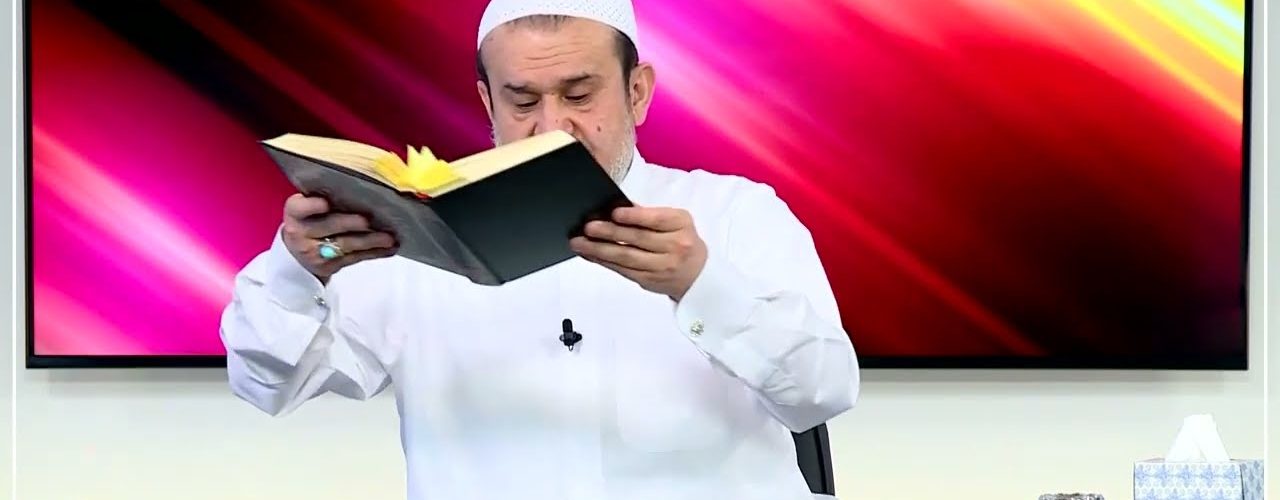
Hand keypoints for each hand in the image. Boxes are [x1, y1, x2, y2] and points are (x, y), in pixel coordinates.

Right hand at [280, 193, 397, 280]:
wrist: (297, 254)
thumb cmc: (310, 221)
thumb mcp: (308, 208)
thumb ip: (324, 197)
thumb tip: (363, 187)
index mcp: (295, 212)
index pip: (299, 207)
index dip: (312, 206)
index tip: (325, 203)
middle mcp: (301, 233)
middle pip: (329, 226)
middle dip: (351, 223)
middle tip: (369, 220)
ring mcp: (314, 253)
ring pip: (346, 245)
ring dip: (370, 241)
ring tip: (389, 237)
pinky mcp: (329, 266)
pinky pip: (355, 258)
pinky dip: (375, 253)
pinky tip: (389, 248)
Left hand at [569, 206, 706, 300]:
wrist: (697, 275)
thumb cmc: (681, 240)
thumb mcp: (675, 222)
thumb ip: (649, 214)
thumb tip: (617, 207)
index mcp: (680, 225)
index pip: (656, 220)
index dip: (634, 216)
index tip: (614, 213)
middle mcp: (674, 246)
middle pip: (638, 239)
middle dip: (610, 233)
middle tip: (588, 227)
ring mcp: (661, 266)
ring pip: (627, 257)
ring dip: (599, 249)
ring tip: (579, 242)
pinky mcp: (649, 280)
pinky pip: (622, 270)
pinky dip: (603, 261)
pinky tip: (589, 254)